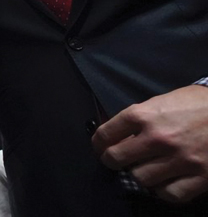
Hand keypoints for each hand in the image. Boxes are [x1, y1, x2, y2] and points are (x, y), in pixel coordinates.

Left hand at [93, 85, 207, 202]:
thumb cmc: (197, 103)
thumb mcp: (163, 101)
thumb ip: (141, 117)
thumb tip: (120, 132)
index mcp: (145, 115)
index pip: (106, 133)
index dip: (98, 143)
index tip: (100, 147)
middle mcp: (158, 138)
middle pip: (116, 158)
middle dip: (112, 161)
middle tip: (116, 161)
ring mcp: (179, 159)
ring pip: (141, 178)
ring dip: (139, 175)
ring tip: (144, 170)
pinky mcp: (200, 177)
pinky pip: (170, 194)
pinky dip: (164, 191)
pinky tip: (165, 183)